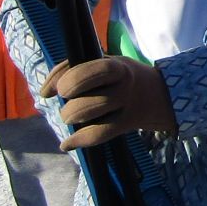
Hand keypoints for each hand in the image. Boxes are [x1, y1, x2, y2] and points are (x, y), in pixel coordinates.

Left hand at [44, 56, 177, 148]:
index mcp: (117, 65)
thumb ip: (76, 68)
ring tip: (70, 116)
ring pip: (91, 113)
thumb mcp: (107, 62)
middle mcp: (123, 84)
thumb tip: (45, 91)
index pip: (91, 69)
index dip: (68, 78)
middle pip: (90, 95)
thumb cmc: (122, 76)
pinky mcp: (126, 124)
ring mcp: (126, 105)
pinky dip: (79, 140)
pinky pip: (100, 134)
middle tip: (66, 101)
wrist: (161, 94)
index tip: (54, 90)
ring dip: (72, 117)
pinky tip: (67, 143)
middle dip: (70, 102)